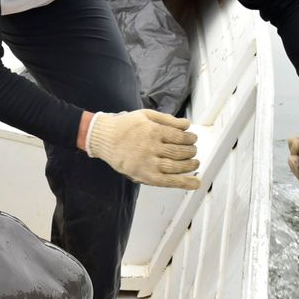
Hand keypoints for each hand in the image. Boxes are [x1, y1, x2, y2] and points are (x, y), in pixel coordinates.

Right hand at [84, 109, 199, 189]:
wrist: (103, 138)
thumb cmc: (124, 126)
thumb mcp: (145, 115)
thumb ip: (167, 119)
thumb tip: (186, 125)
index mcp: (153, 131)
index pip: (180, 137)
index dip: (190, 138)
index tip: (192, 139)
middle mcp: (151, 147)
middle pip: (180, 152)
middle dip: (191, 151)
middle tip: (193, 150)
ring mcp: (148, 163)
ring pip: (176, 166)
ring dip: (189, 165)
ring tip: (194, 163)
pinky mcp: (144, 175)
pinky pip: (167, 181)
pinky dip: (183, 183)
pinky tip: (195, 183)